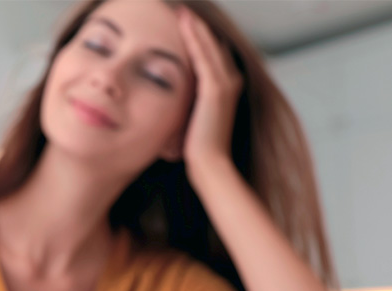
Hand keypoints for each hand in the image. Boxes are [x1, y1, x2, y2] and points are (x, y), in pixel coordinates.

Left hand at [176, 6, 242, 174]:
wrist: (209, 165)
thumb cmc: (197, 149)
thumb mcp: (191, 118)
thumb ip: (187, 103)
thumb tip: (171, 98)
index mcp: (225, 88)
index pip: (212, 54)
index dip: (198, 38)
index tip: (182, 22)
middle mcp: (230, 81)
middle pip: (212, 44)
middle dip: (197, 27)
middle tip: (181, 9)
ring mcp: (225, 84)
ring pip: (208, 45)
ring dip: (194, 26)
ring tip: (181, 10)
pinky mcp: (215, 89)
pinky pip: (202, 55)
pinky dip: (194, 36)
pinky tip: (184, 21)